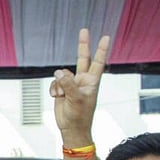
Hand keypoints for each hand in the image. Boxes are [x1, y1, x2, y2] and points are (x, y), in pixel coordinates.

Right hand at [49, 29, 109, 144]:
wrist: (71, 128)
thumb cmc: (80, 116)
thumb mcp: (76, 99)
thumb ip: (68, 84)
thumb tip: (59, 72)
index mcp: (91, 82)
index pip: (97, 62)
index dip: (101, 49)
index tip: (106, 37)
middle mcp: (82, 80)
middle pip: (82, 58)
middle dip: (82, 45)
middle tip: (84, 30)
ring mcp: (72, 84)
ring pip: (61, 75)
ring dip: (58, 84)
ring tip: (61, 96)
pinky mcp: (62, 90)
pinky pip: (54, 83)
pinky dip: (53, 89)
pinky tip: (56, 97)